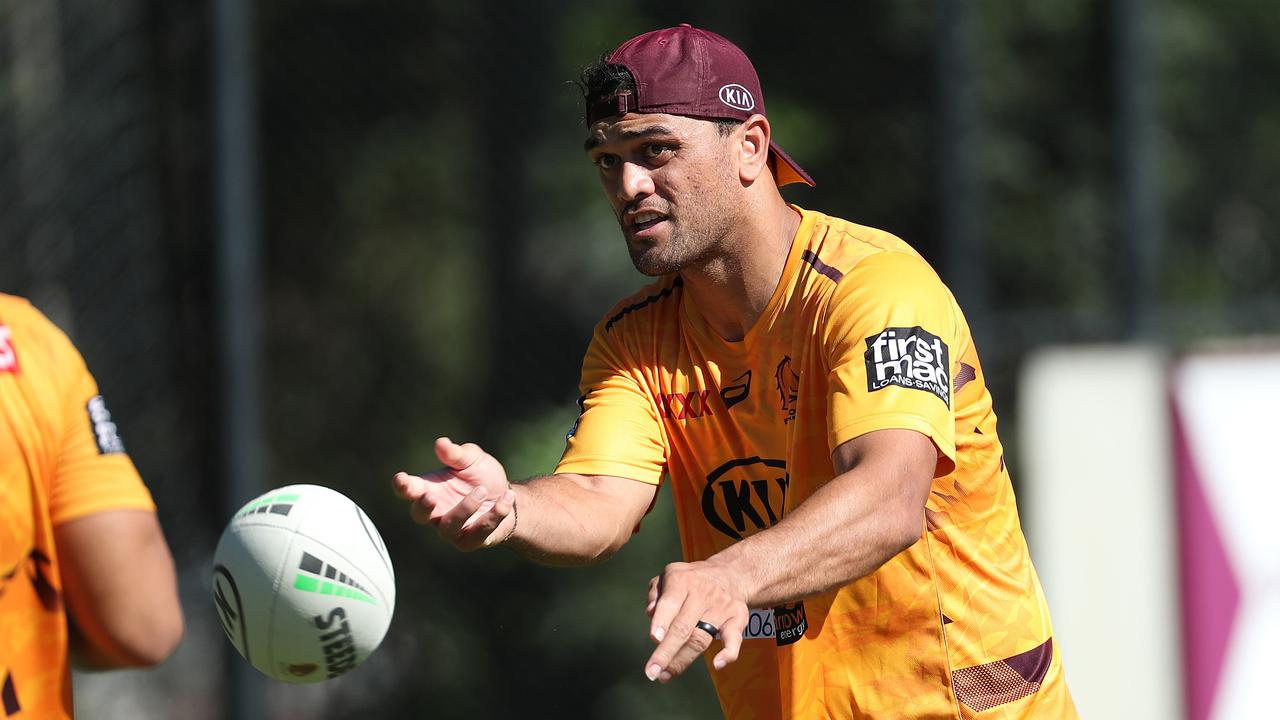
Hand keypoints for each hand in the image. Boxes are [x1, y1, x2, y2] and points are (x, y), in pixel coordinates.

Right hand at [393, 437, 516, 550]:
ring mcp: (452, 530)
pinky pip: (477, 534)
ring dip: (464, 508)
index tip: (400, 479)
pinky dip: (492, 516)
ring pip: (448, 527)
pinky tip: (505, 499)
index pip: (410, 490)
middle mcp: (437, 512)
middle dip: (422, 507)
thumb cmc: (482, 476)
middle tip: (429, 496)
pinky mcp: (471, 541)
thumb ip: (456, 454)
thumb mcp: (472, 459)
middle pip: (419, 515)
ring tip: (481, 489)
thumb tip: (441, 443)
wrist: (509, 498)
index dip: (402, 486)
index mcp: (430, 489)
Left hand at [643, 560, 748, 682]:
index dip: (662, 621)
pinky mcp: (737, 617)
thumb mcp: (668, 576)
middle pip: (683, 627)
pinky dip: (728, 653)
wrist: (730, 573)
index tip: (654, 639)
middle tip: (652, 672)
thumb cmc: (690, 580)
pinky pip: (734, 639)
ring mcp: (721, 606)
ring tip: (665, 675)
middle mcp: (703, 593)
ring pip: (701, 639)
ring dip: (683, 660)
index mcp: (682, 581)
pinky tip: (717, 664)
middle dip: (666, 652)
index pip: (670, 603)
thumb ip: (655, 594)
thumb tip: (650, 612)